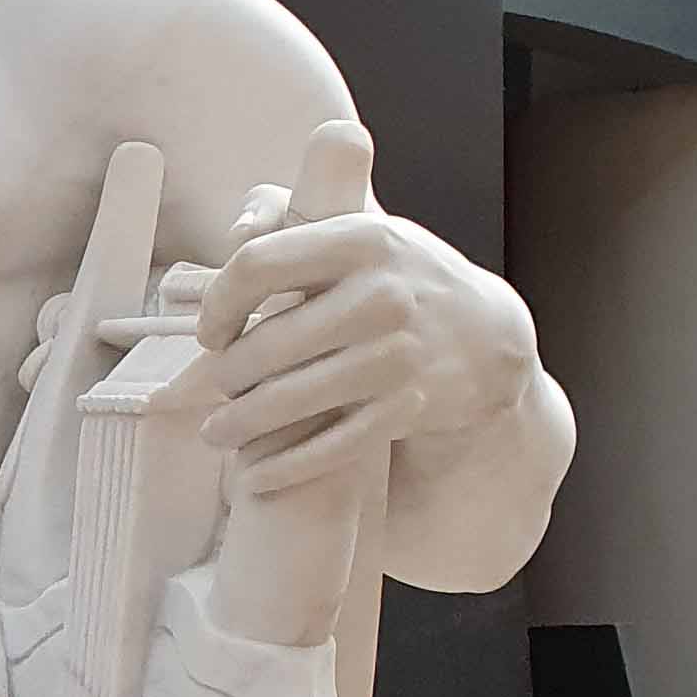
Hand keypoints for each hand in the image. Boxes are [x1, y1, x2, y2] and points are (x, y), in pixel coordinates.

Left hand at [185, 163, 534, 501]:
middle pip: (265, 344)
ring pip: (289, 401)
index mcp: (361, 241)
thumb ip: (296, 223)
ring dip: (239, 425)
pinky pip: (329, 446)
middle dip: (226, 375)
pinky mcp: (408, 407)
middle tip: (218, 386)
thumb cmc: (399, 280)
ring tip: (217, 433)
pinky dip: (284, 466)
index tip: (211, 331)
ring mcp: (396, 356)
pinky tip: (255, 473)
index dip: (218, 303)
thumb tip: (235, 228)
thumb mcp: (363, 235)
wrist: (485, 335)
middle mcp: (380, 296)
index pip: (257, 265)